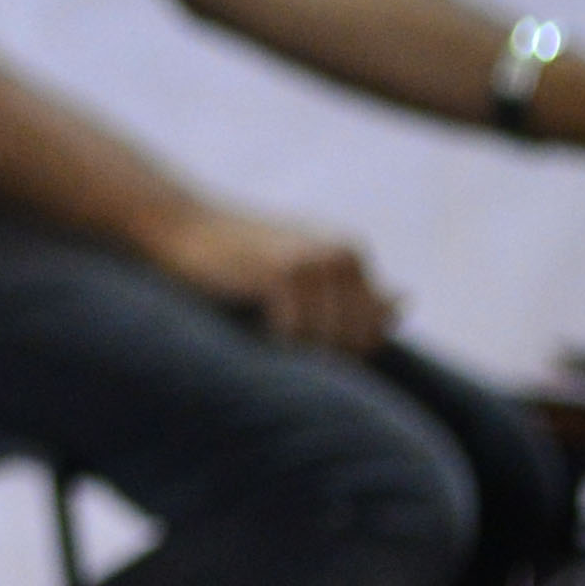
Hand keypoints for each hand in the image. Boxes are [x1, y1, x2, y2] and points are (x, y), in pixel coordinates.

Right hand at [142, 202, 395, 353]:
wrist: (178, 225)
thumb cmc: (235, 254)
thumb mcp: (302, 268)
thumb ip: (354, 288)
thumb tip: (406, 301)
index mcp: (350, 253)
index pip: (370, 329)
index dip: (338, 355)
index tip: (297, 354)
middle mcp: (342, 253)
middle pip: (353, 339)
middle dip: (321, 360)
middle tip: (276, 355)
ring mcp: (315, 261)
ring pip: (327, 342)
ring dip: (296, 358)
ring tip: (264, 347)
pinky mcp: (284, 272)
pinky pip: (296, 335)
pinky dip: (274, 347)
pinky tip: (250, 335)